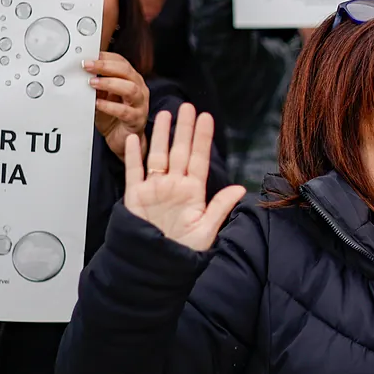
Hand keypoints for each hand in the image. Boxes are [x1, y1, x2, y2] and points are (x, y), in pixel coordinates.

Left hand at [85, 52, 149, 160]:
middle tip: (87, 66)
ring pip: (130, 88)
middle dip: (105, 66)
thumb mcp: (102, 96)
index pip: (121, 62)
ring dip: (110, 83)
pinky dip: (110, 106)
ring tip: (93, 83)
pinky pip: (125, 111)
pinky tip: (98, 104)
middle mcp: (138, 89)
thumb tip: (81, 73)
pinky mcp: (136, 119)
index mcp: (131, 79)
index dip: (105, 57)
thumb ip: (96, 85)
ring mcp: (139, 104)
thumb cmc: (113, 116)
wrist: (122, 138)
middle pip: (126, 71)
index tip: (89, 55)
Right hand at [125, 104, 245, 250]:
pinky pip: (134, 171)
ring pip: (158, 155)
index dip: (201, 138)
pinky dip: (133, 155)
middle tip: (188, 106)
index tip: (207, 118)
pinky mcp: (135, 196)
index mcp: (193, 192)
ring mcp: (154, 189)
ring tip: (165, 114)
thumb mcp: (205, 231)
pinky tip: (136, 138)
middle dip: (184, 129)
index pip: (199, 159)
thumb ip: (219, 208)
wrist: (155, 266)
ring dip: (161, 135)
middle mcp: (174, 186)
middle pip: (179, 151)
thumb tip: (240, 189)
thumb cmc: (183, 251)